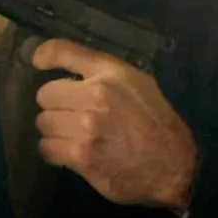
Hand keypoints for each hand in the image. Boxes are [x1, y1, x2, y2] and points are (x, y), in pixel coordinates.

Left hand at [32, 39, 196, 211]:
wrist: (180, 166)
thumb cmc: (156, 122)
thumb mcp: (135, 83)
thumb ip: (100, 72)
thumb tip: (55, 62)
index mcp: (112, 73)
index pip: (64, 51)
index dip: (44, 55)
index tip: (38, 62)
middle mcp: (97, 95)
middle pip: (45, 95)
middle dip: (56, 106)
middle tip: (73, 117)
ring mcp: (88, 127)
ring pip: (43, 123)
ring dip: (54, 131)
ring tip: (74, 137)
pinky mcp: (82, 155)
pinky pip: (46, 148)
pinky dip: (54, 152)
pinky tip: (71, 153)